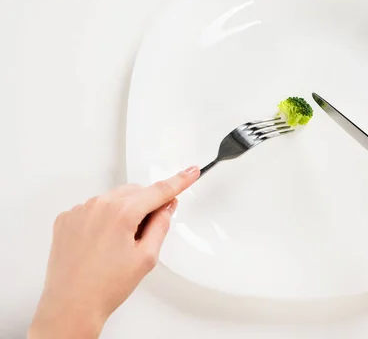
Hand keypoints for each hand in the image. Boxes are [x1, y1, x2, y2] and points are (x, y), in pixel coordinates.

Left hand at [28, 166, 199, 338]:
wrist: (71, 306)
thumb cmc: (105, 287)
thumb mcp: (146, 257)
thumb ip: (160, 225)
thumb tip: (166, 206)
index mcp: (122, 213)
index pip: (159, 190)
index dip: (179, 181)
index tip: (190, 172)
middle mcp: (98, 205)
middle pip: (136, 193)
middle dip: (146, 206)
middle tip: (144, 236)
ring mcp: (79, 211)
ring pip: (114, 199)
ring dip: (123, 212)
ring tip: (117, 246)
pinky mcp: (66, 219)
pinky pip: (94, 208)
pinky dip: (103, 219)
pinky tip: (101, 244)